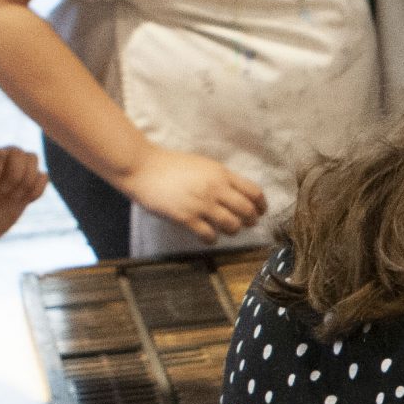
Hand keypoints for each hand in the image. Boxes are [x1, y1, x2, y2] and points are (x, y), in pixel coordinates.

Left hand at [0, 146, 46, 241]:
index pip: (5, 154)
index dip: (1, 174)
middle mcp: (3, 156)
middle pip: (25, 156)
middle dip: (16, 178)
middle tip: (1, 193)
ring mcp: (17, 168)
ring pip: (36, 166)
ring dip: (26, 185)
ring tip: (10, 197)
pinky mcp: (29, 181)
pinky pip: (44, 179)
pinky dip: (36, 192)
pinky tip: (23, 200)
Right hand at [123, 147, 267, 244]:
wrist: (142, 167)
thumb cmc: (170, 165)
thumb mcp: (203, 165)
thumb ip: (221, 178)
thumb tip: (239, 194)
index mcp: (221, 174)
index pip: (254, 192)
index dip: (261, 205)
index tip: (260, 211)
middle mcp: (215, 189)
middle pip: (247, 211)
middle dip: (250, 220)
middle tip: (246, 223)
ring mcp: (201, 204)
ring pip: (232, 226)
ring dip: (232, 230)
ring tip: (225, 228)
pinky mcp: (186, 217)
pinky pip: (209, 236)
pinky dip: (212, 239)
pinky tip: (207, 235)